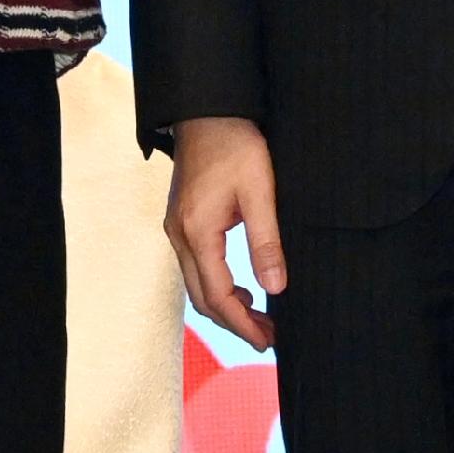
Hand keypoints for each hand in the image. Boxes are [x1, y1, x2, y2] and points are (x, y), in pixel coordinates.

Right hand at [165, 116, 285, 352]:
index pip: (218, 295)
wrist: (206, 112)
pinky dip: (218, 287)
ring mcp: (177, 229)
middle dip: (234, 323)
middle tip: (269, 337)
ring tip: (260, 318)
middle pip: (202, 298)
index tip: (269, 340)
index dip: (243, 324)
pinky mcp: (182, 222)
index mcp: (197, 231)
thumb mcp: (259, 191)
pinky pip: (196, 268)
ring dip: (226, 307)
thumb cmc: (235, 145)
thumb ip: (266, 241)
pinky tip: (242, 289)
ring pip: (197, 285)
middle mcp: (179, 235)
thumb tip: (276, 288)